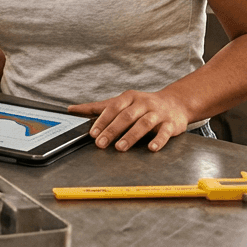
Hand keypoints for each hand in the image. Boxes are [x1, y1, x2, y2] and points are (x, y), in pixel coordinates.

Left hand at [69, 90, 190, 151]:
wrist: (175, 103)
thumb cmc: (143, 105)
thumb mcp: (121, 102)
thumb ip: (97, 107)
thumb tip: (71, 109)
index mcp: (129, 97)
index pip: (113, 108)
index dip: (102, 120)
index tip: (92, 133)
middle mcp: (143, 103)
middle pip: (126, 116)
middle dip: (112, 130)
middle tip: (101, 143)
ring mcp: (158, 113)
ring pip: (144, 123)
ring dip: (131, 136)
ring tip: (120, 147)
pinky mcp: (171, 124)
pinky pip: (164, 132)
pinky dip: (158, 140)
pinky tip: (151, 148)